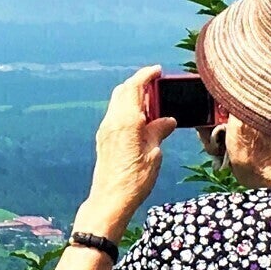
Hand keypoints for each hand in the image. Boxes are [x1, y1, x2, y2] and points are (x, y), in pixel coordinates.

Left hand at [76, 65, 177, 236]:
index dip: (146, 75)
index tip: (157, 70)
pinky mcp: (104, 139)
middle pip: (123, 91)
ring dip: (133, 97)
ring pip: (118, 102)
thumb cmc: (134, 179)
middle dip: (139, 84)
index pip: (134, 87)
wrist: (110, 199)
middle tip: (157, 86)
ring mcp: (106, 130)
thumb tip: (167, 120)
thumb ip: (159, 131)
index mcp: (126, 121)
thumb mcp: (154, 153)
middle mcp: (112, 121)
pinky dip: (128, 110)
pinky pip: (116, 115)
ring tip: (153, 104)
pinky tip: (141, 120)